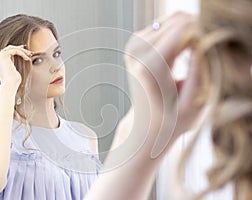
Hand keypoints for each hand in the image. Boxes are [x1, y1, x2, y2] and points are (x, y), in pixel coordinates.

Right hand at [0, 45, 31, 87]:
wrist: (10, 84)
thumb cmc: (13, 81)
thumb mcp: (12, 70)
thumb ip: (12, 63)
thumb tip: (18, 58)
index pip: (7, 52)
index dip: (16, 50)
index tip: (25, 52)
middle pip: (9, 48)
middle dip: (20, 49)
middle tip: (29, 52)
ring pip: (12, 48)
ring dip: (22, 50)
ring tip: (29, 55)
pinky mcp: (4, 56)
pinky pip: (15, 50)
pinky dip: (22, 53)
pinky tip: (27, 58)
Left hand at [124, 12, 200, 154]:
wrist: (145, 124)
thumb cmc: (170, 119)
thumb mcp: (192, 103)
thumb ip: (200, 72)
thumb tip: (205, 42)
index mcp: (150, 67)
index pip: (184, 29)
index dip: (205, 34)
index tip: (212, 52)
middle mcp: (137, 52)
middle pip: (178, 20)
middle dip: (198, 31)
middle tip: (206, 53)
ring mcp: (134, 46)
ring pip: (172, 19)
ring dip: (189, 31)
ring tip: (194, 54)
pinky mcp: (136, 43)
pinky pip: (164, 24)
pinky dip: (179, 32)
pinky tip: (182, 51)